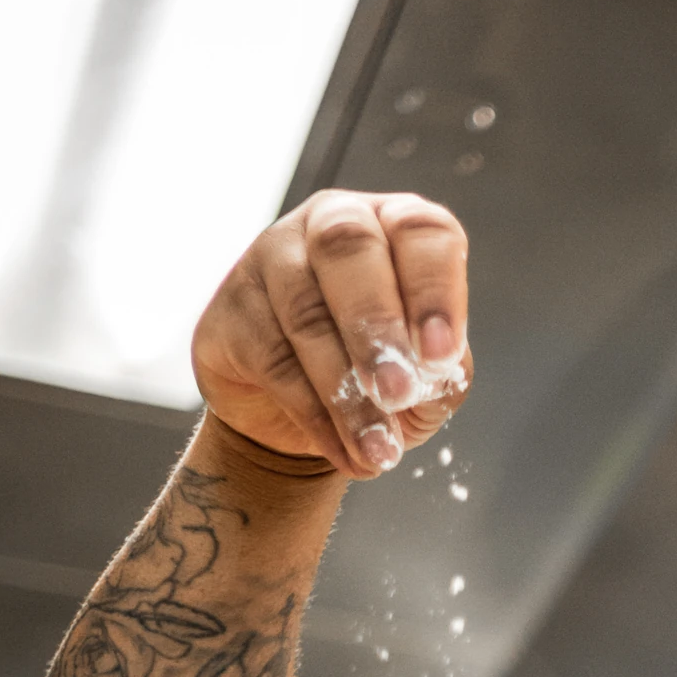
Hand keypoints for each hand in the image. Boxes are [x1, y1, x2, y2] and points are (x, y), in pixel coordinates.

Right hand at [191, 190, 471, 478]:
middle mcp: (331, 224)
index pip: (422, 231)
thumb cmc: (377, 382)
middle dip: (377, 328)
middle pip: (349, 249)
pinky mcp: (231, 306)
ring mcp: (272, 256)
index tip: (441, 355)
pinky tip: (344, 451)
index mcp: (394, 229)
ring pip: (306, 313)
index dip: (435, 290)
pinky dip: (315, 415)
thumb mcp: (429, 382)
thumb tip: (434, 372)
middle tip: (397, 393)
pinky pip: (272, 359)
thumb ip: (445, 372)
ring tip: (377, 449)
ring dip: (346, 392)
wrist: (298, 422)